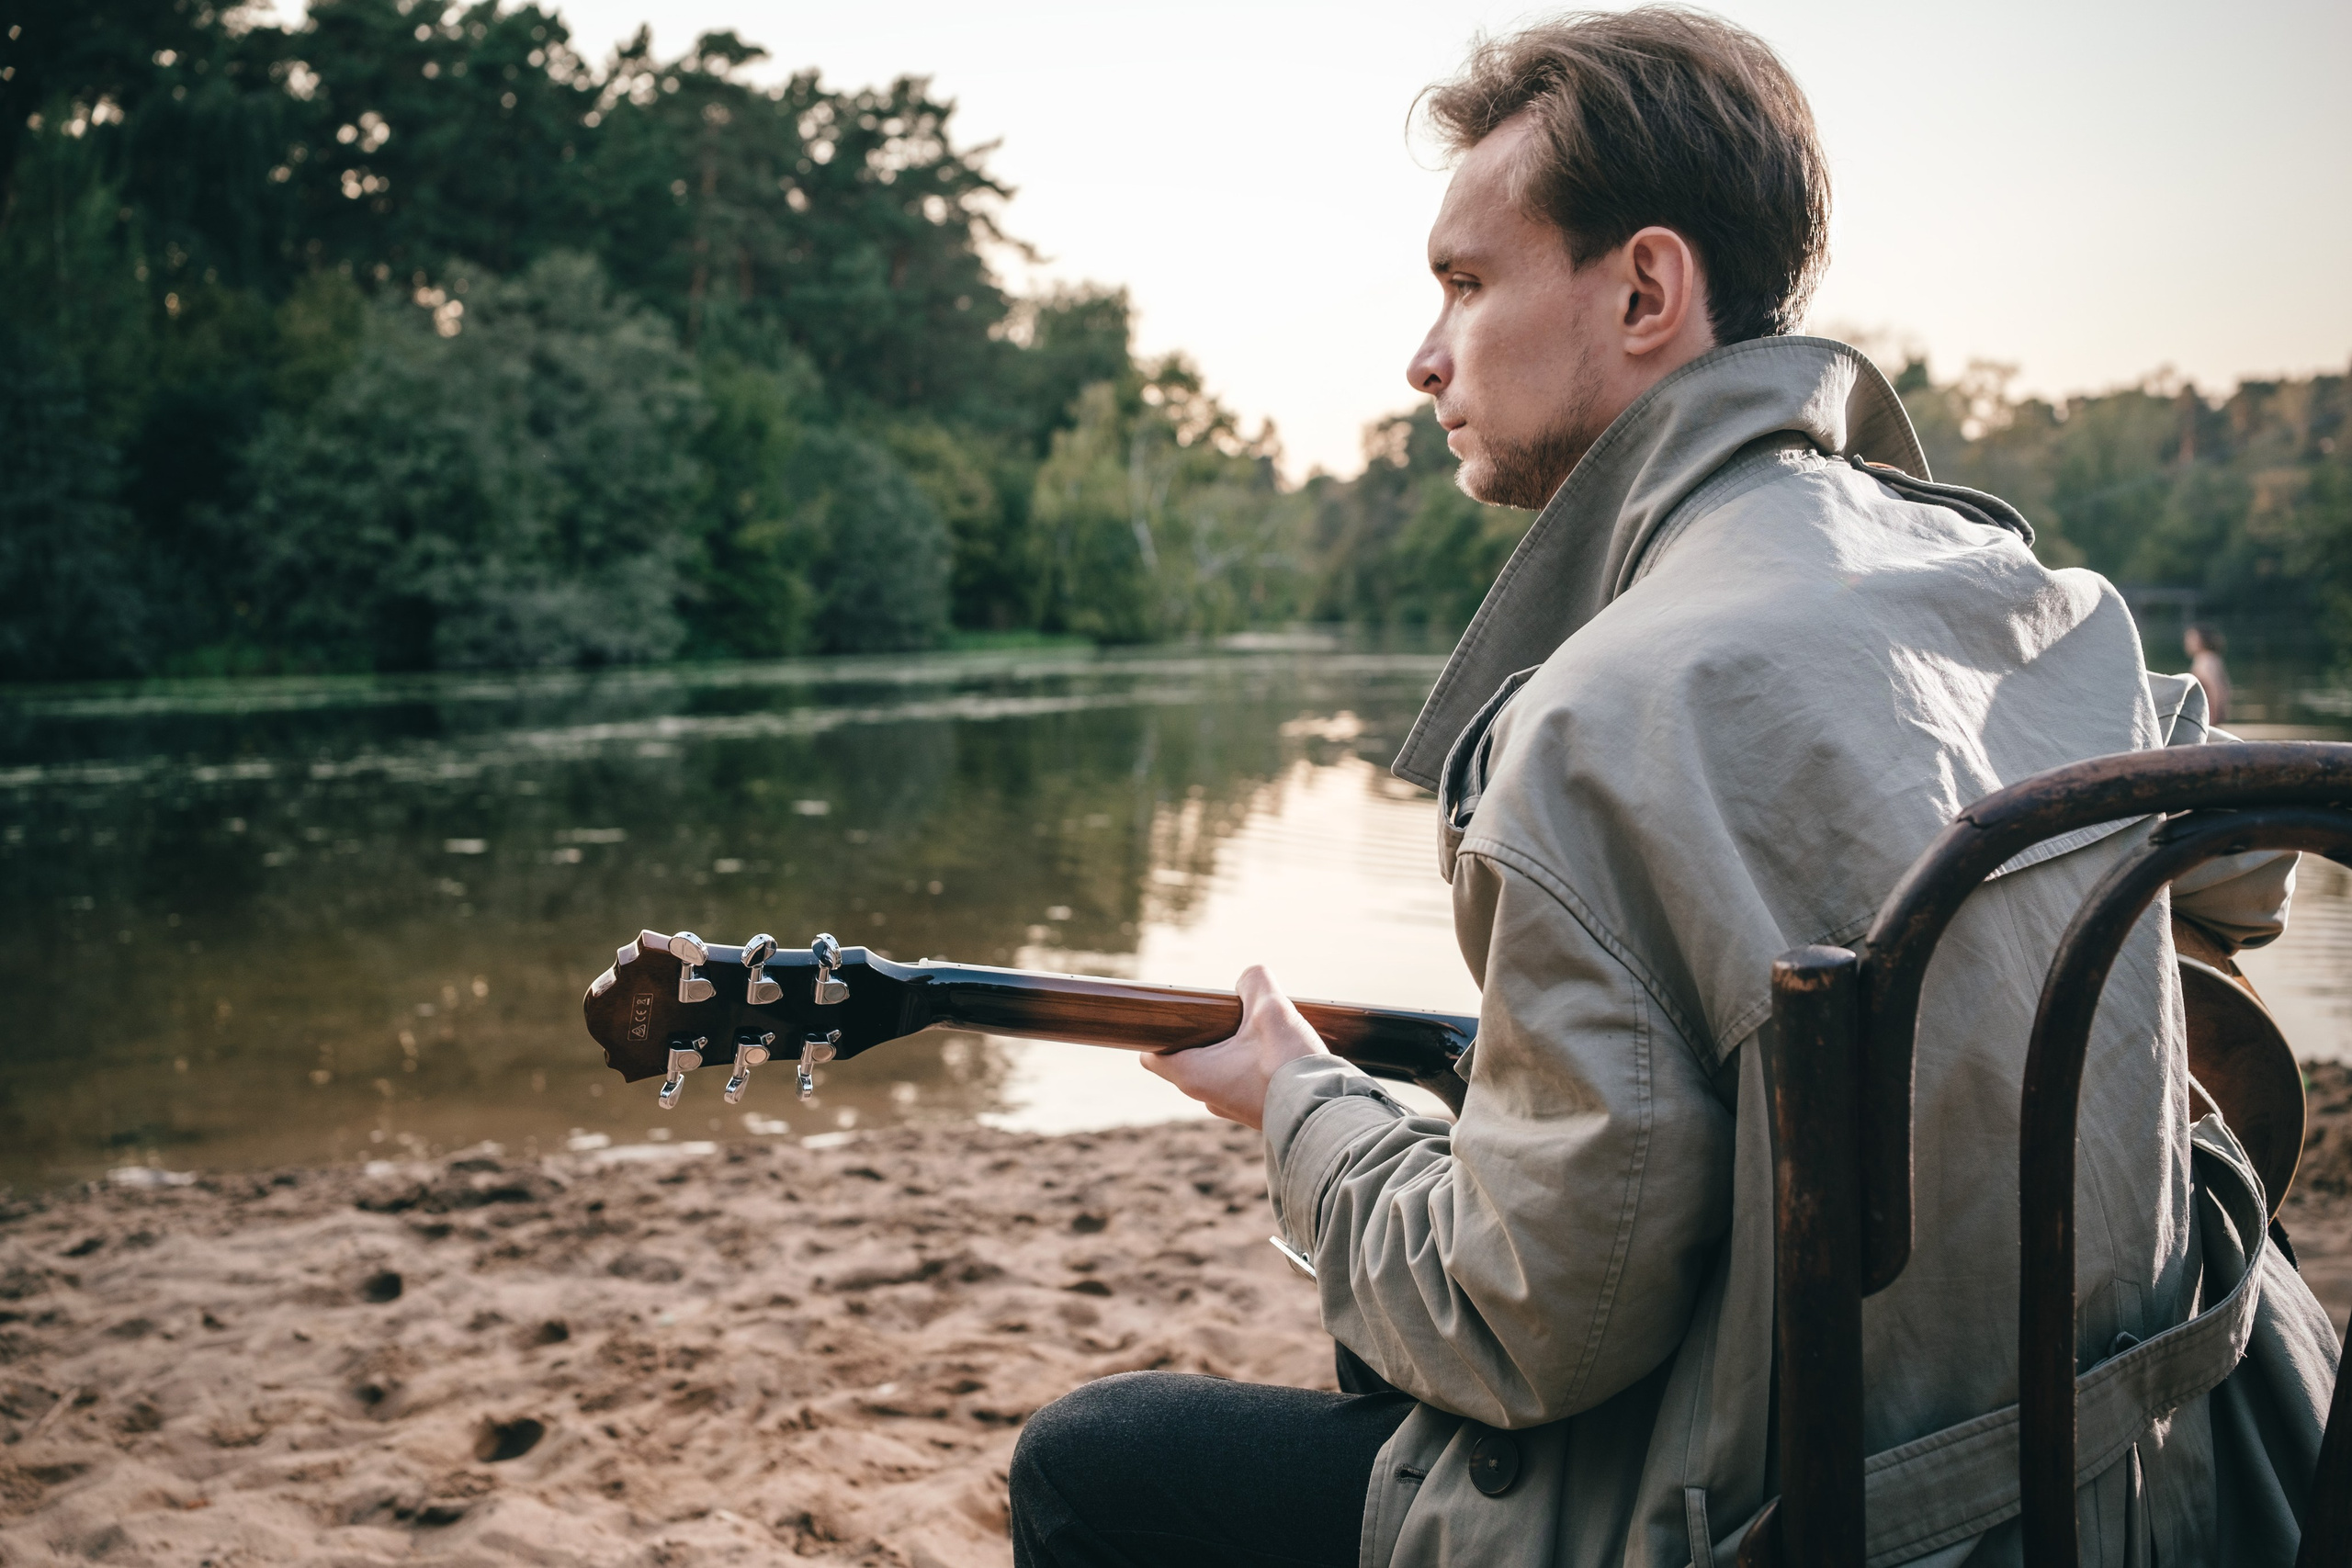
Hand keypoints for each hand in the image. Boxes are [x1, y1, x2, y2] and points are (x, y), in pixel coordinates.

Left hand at [1142, 965, 1328, 1129]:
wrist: (1327, 1111)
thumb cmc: (1289, 1063)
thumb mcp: (1271, 1009)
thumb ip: (1254, 982)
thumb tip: (1249, 978)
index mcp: (1194, 1075)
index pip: (1153, 1056)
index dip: (1160, 1032)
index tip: (1178, 1015)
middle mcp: (1206, 1096)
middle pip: (1187, 1059)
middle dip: (1204, 1034)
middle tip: (1230, 1014)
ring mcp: (1231, 1108)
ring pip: (1217, 1070)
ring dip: (1231, 1050)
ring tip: (1258, 1032)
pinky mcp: (1256, 1112)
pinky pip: (1240, 1082)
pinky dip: (1249, 1066)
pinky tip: (1274, 1052)